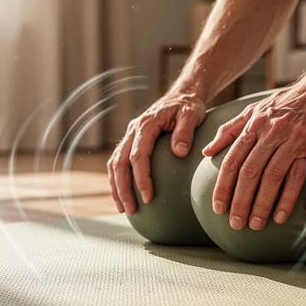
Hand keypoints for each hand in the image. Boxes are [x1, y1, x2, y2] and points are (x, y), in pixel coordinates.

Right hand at [108, 92, 205, 214]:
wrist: (181, 96)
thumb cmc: (188, 107)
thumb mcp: (191, 114)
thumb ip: (185, 131)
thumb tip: (179, 152)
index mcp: (146, 124)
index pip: (137, 155)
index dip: (141, 178)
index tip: (148, 197)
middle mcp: (132, 130)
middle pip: (119, 163)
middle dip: (123, 189)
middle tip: (131, 210)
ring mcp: (129, 137)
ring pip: (114, 165)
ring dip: (116, 188)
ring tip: (124, 209)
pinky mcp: (130, 142)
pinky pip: (117, 163)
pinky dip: (117, 181)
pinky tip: (123, 197)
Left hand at [201, 78, 305, 229]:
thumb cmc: (287, 102)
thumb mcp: (254, 111)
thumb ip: (229, 130)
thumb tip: (206, 151)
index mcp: (255, 125)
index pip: (234, 161)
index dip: (224, 187)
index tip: (218, 208)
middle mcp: (275, 132)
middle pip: (253, 172)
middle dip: (242, 201)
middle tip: (237, 224)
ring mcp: (299, 137)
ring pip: (279, 175)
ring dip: (269, 203)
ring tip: (261, 223)